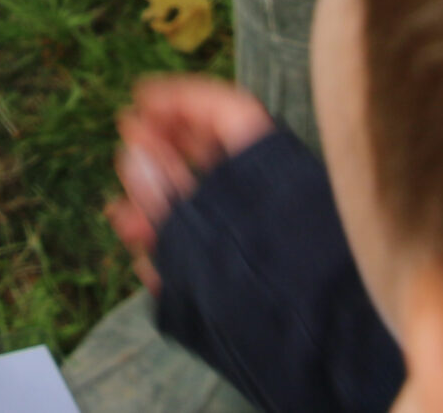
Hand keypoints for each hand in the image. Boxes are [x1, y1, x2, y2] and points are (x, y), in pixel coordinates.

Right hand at [105, 76, 273, 292]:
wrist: (321, 345)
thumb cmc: (269, 277)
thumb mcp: (204, 228)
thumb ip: (166, 190)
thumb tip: (133, 154)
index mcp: (268, 165)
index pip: (224, 112)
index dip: (180, 100)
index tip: (140, 98)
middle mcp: (270, 192)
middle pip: (214, 158)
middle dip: (164, 154)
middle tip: (126, 148)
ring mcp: (267, 234)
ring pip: (210, 209)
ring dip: (161, 209)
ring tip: (121, 219)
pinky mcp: (259, 272)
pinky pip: (217, 251)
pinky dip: (182, 250)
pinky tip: (149, 261)